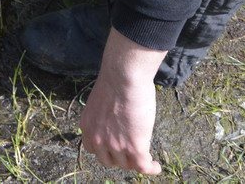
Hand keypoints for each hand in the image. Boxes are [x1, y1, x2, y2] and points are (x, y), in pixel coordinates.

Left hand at [79, 28, 165, 174]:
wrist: (124, 76)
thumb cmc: (115, 81)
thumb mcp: (101, 103)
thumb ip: (104, 117)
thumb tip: (115, 120)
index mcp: (88, 127)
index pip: (94, 150)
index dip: (106, 151)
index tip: (115, 148)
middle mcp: (98, 140)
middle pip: (110, 160)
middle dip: (121, 158)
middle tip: (132, 152)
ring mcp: (116, 145)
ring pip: (127, 164)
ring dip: (137, 163)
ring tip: (147, 160)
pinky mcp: (134, 146)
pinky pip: (143, 166)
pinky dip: (150, 168)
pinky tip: (156, 166)